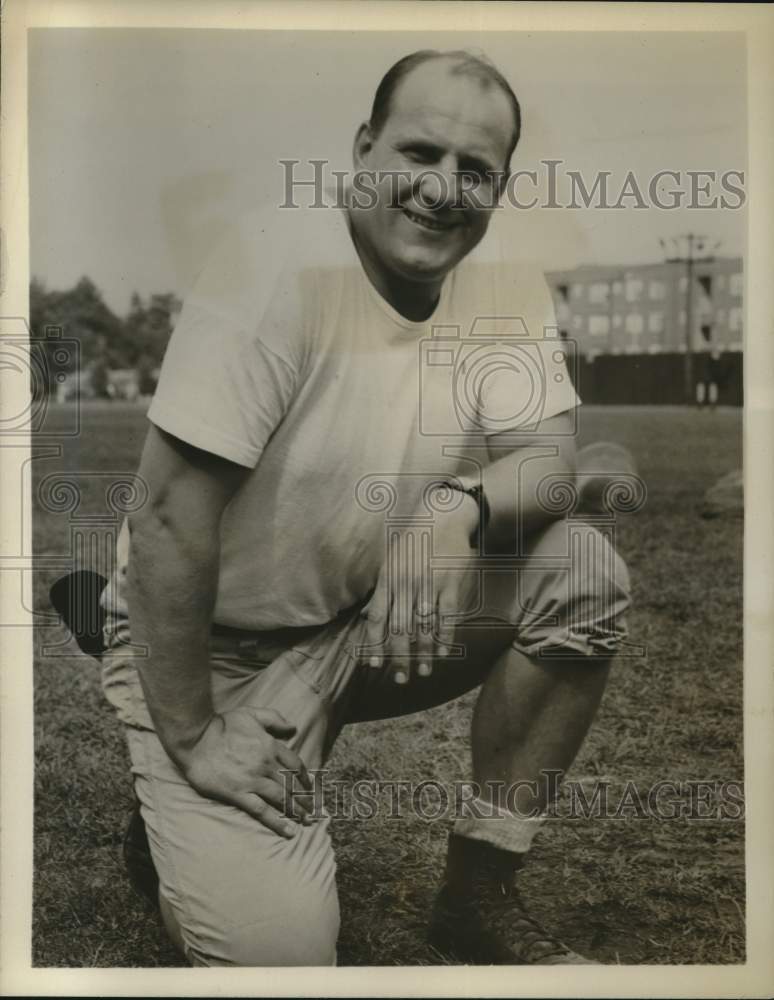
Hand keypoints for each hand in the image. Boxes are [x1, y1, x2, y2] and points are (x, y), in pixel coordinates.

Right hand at [177, 707, 314, 837]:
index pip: (295, 764)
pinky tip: (288, 831)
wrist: (196, 739)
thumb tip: (293, 728)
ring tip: (307, 821)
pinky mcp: (238, 794)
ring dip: (297, 811)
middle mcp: (266, 764)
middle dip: (305, 798)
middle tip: (315, 811)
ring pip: (281, 798)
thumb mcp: (251, 714)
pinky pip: (262, 810)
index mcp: (270, 746)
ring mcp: (253, 780)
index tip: (310, 787)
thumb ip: (274, 719)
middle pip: (291, 784)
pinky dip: (277, 822)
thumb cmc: (222, 724)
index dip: (305, 777)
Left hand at [361, 488, 479, 683]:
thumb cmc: (413, 542)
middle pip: (400, 628)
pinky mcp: (450, 585)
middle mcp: (406, 584)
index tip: (373, 666)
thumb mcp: (391, 561)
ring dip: (423, 654)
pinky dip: (444, 638)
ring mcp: (429, 585)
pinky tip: (442, 653)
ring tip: (422, 672)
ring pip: (424, 627)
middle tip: (399, 679)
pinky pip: (446, 618)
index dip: (374, 645)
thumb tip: (370, 620)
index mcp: (388, 579)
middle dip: (398, 657)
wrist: (442, 518)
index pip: (377, 618)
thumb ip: (383, 590)